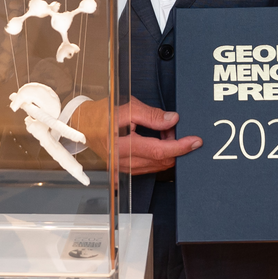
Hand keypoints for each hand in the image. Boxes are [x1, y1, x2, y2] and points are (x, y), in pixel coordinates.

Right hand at [71, 96, 199, 176]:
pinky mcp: (124, 170)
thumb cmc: (101, 115)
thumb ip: (152, 115)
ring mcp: (124, 168)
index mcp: (122, 146)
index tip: (195, 142)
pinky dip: (158, 157)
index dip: (180, 147)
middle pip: (161, 161)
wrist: (82, 125)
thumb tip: (172, 120)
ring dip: (167, 151)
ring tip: (162, 132)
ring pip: (157, 166)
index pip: (159, 150)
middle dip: (174, 146)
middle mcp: (123, 162)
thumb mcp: (127, 108)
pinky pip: (148, 168)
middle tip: (173, 128)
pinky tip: (157, 143)